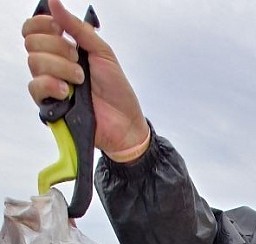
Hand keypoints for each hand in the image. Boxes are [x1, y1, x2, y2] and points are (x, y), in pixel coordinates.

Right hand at [22, 0, 149, 156]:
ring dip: (61, 67)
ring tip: (81, 80)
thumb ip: (77, 28)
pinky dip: (52, 84)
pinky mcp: (50, 106)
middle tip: (78, 60)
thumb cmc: (117, 91)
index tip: (60, 29)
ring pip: (34, 63)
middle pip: (32, 43)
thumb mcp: (102, 52)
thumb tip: (54, 3)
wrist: (126, 123)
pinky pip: (35, 87)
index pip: (34, 29)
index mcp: (62, 51)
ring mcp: (50, 86)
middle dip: (58, 48)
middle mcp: (53, 66)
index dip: (42, 24)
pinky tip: (67, 91)